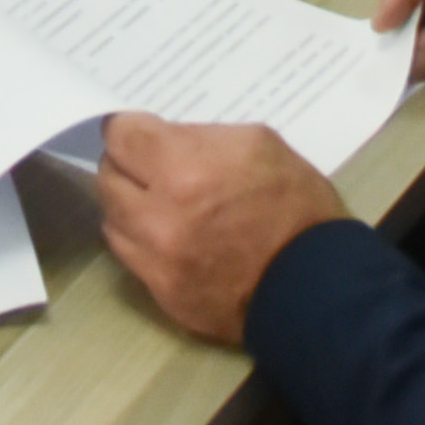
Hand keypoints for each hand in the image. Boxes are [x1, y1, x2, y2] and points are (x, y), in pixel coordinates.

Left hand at [94, 115, 350, 347]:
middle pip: (108, 177)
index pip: (119, 136)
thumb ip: (201, 138)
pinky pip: (129, 257)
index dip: (130, 131)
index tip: (141, 134)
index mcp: (184, 169)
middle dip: (128, 166)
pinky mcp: (161, 293)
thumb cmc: (296, 205)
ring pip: (112, 219)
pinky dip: (141, 241)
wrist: (317, 286)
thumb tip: (164, 140)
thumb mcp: (258, 144)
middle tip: (152, 167)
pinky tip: (168, 236)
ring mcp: (156, 260)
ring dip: (130, 206)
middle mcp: (158, 216)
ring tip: (160, 203)